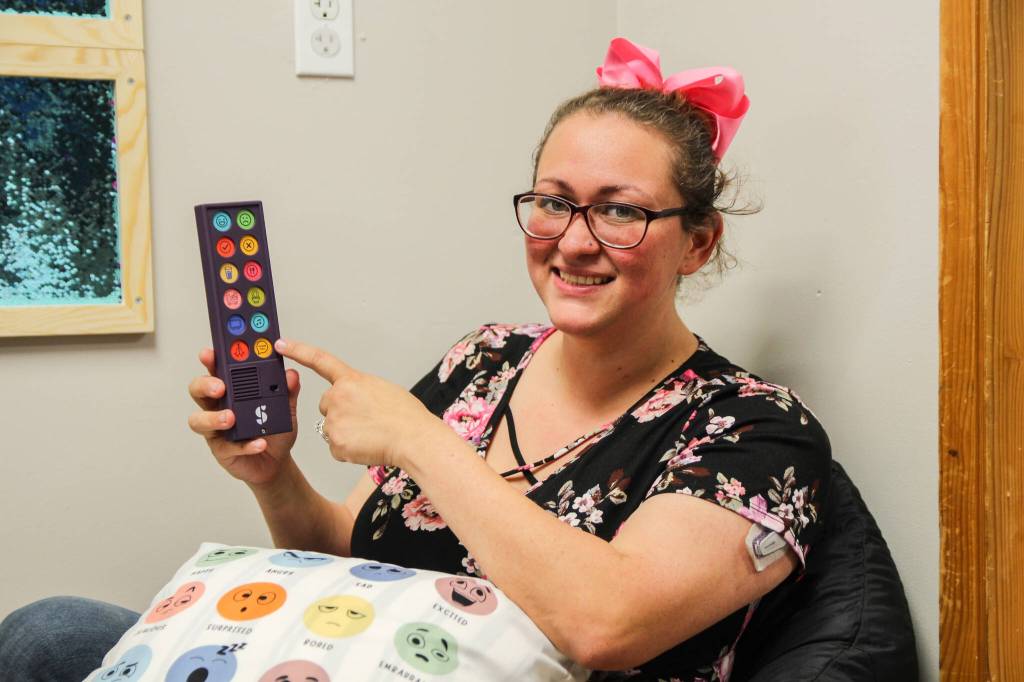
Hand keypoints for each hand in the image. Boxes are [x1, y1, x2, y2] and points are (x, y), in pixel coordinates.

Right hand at [187, 347, 300, 486]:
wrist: (276, 461)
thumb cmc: (273, 429)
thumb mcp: (286, 407)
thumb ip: (288, 390)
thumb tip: (291, 374)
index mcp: (231, 389)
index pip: (216, 369)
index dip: (211, 359)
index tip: (211, 352)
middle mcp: (218, 406)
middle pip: (198, 390)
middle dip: (206, 384)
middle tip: (220, 386)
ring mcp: (216, 429)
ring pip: (199, 420)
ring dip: (214, 417)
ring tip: (231, 418)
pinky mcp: (222, 450)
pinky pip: (226, 447)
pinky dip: (244, 445)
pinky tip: (258, 443)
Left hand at [274, 338, 435, 468]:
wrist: (413, 438)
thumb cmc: (406, 416)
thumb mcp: (384, 390)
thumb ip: (362, 391)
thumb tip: (357, 401)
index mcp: (352, 380)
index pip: (319, 360)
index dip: (298, 350)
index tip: (280, 344)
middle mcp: (338, 396)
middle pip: (327, 404)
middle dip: (340, 412)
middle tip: (365, 420)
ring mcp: (334, 420)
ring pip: (332, 427)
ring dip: (346, 432)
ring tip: (370, 434)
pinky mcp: (335, 443)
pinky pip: (337, 447)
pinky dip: (349, 450)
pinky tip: (366, 446)